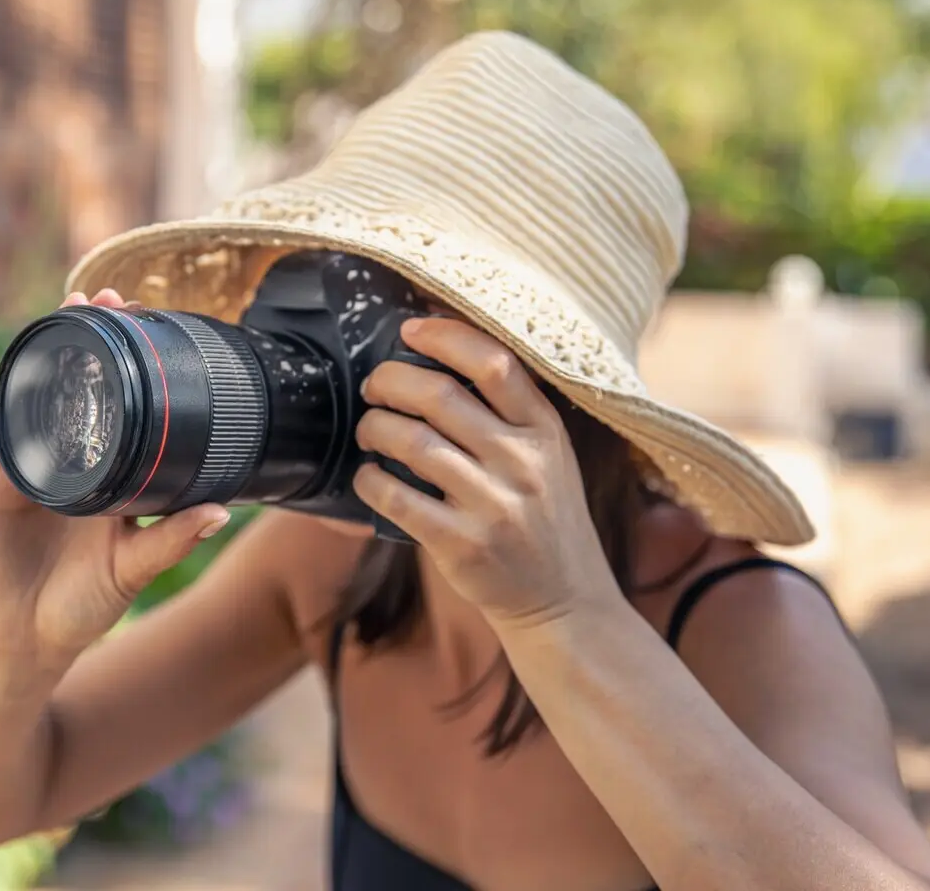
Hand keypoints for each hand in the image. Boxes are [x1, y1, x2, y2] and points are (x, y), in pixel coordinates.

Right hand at [0, 288, 231, 661]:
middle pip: (79, 385)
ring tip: (72, 307)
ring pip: (40, 394)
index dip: (134, 366)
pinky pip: (5, 429)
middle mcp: (69, 458)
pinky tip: (31, 365)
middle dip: (93, 338)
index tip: (152, 323)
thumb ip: (172, 540)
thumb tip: (220, 511)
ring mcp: (29, 463)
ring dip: (53, 349)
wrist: (25, 640)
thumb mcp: (134, 569)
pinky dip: (16, 396)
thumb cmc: (82, 604)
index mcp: (108, 474)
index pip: (122, 406)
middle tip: (112, 296)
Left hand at [352, 317, 619, 630]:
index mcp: (545, 430)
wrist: (562, 599)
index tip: (409, 330)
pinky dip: (370, 481)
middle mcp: (523, 463)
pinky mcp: (463, 545)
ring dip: (375, 428)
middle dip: (391, 381)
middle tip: (373, 387)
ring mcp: (494, 506)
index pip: (494, 363)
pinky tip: (367, 476)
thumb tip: (437, 363)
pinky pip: (398, 499)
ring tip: (369, 430)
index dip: (443, 337)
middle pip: (440, 396)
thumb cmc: (543, 519)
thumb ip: (508, 415)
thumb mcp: (549, 457)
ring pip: (413, 443)